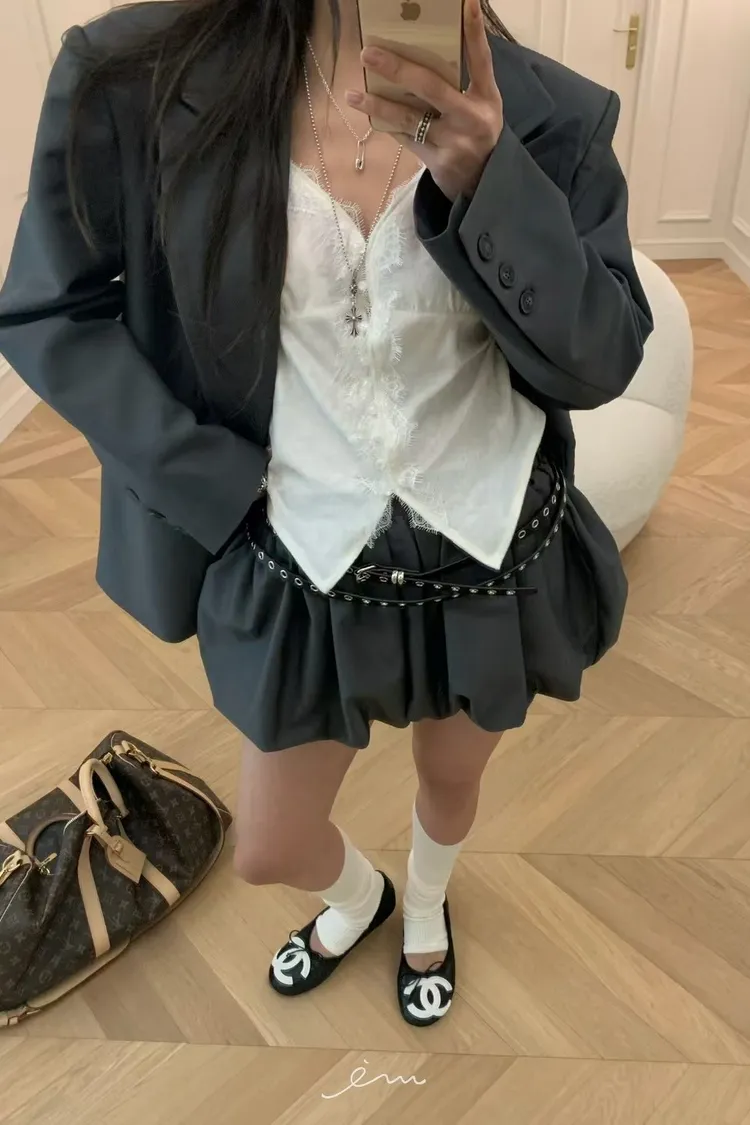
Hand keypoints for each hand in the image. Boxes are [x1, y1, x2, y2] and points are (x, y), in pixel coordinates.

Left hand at [346, 0, 503, 201]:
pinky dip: (386, 124)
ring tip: (354, 94)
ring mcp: (453, 142)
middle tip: (369, 53)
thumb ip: (462, 82)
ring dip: (377, 104)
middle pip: (431, 87)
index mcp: (486, 98)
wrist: (481, 182)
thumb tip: (422, 50)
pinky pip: (405, 137)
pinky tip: (368, 112)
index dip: (473, 31)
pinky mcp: (437, 161)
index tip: (466, 3)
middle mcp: (471, 118)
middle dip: (397, 69)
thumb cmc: (477, 132)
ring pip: (408, 117)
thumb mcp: (481, 105)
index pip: (480, 59)